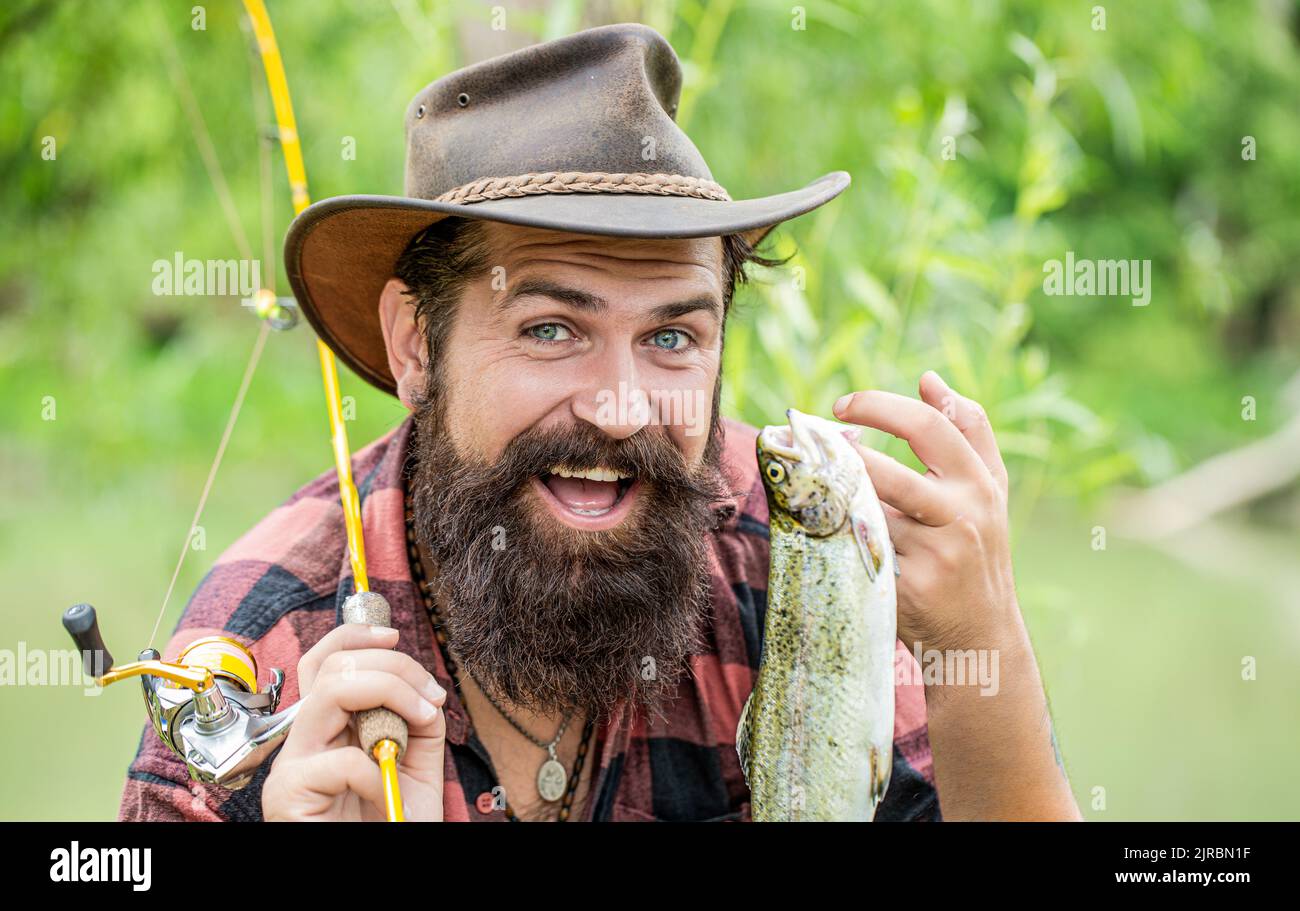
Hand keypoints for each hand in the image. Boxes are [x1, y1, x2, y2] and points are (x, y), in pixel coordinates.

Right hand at [262, 624, 446, 821]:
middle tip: (430, 695)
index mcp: (331, 727)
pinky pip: (340, 761)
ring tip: (420, 719)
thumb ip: (417, 723)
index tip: (394, 633)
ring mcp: (292, 764)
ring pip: (329, 693)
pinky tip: (385, 790)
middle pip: (332, 666)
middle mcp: (305, 738)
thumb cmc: (390, 824)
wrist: (380, 876)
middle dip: (392, 665)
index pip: (325, 661)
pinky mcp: (287, 793)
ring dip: (389, 694)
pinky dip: (376, 769)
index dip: (354, 635)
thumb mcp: (415, 765)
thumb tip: (424, 691)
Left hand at [833, 371, 1018, 655]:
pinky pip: (861, 548)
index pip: (932, 425)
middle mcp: (965, 514)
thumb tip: (929, 378)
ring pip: (871, 508)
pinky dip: (838, 535)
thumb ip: (967, 431)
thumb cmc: (976, 548)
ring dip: (838, 493)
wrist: (979, 635)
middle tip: (818, 439)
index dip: (882, 406)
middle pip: (897, 463)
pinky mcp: (910, 586)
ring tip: (814, 484)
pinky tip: (823, 530)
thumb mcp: (987, 490)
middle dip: (853, 444)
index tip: (843, 406)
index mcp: (981, 482)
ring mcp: (938, 552)